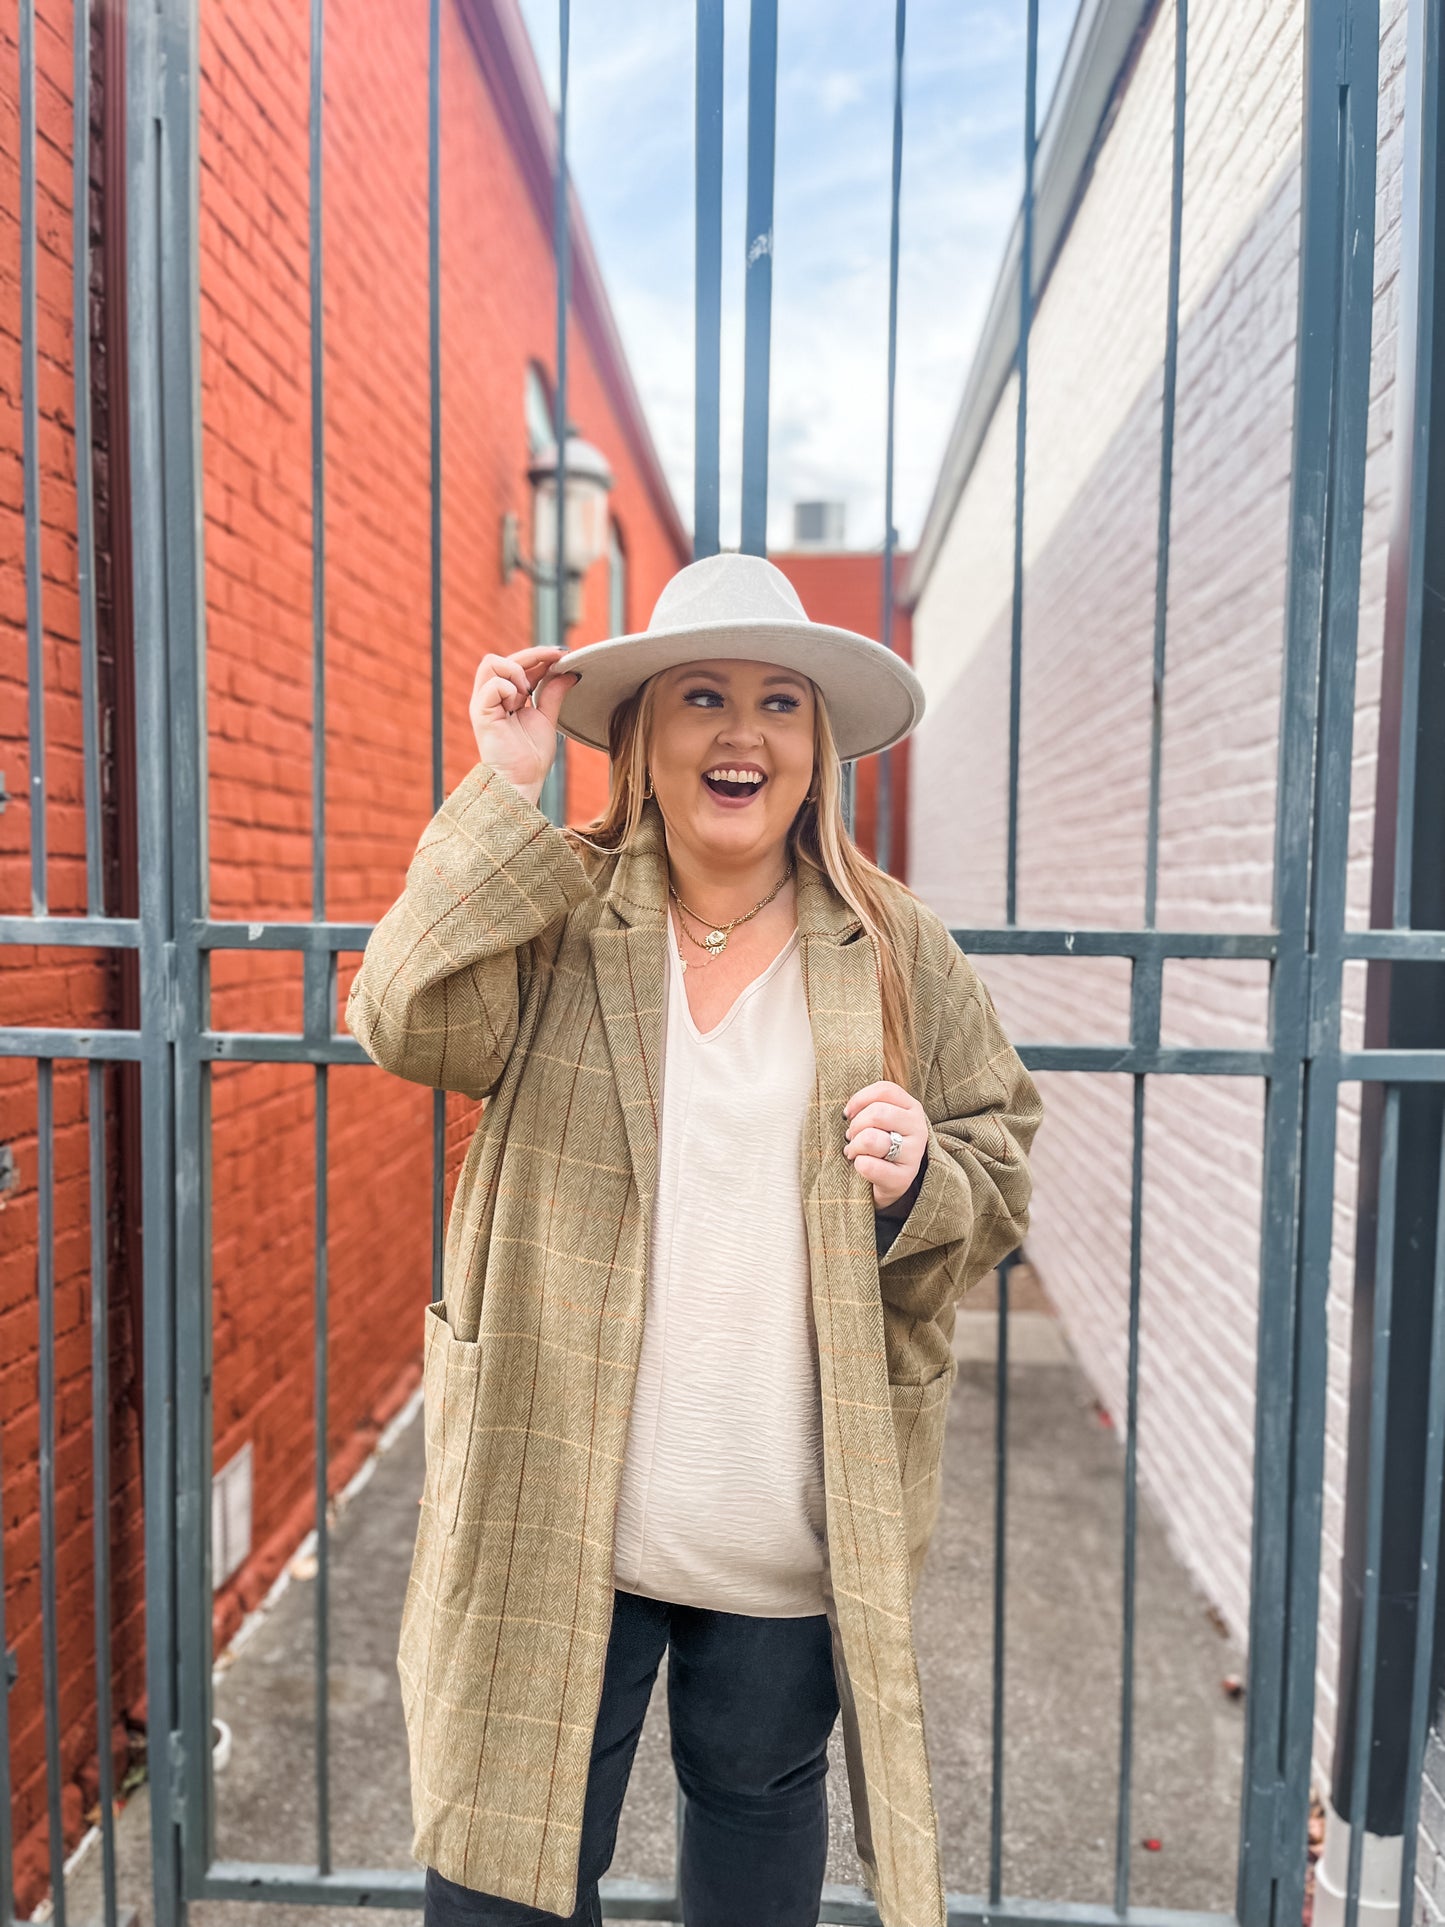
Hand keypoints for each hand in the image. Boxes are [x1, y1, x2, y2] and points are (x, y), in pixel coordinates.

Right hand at [469, 646, 577, 806]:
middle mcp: (491, 697)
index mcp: (506, 697)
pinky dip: (509, 689)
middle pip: (503, 658)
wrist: (521, 781)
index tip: (563, 654)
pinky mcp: (480, 712)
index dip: (539, 655)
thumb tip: (569, 672)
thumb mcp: (547, 718)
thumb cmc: (530, 757)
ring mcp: (483, 703)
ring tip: (527, 693)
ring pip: (491, 663)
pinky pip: (492, 684)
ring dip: (516, 672)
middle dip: (532, 655)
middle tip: (555, 662)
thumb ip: (553, 693)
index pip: (518, 663)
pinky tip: (516, 705)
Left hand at [843, 1080, 927, 1211]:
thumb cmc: (881, 1144)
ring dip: (854, 1146)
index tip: (848, 1114)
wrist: (891, 1182)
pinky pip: (868, 1165)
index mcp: (912, 1108)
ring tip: (853, 1152)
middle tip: (851, 1137)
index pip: (885, 1090)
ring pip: (870, 1138)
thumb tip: (848, 1113)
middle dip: (855, 1126)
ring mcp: (914, 1154)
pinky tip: (861, 1166)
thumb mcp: (880, 1121)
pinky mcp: (903, 1178)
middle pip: (877, 1113)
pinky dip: (857, 1165)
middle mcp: (918, 1128)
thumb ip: (869, 1107)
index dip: (859, 1100)